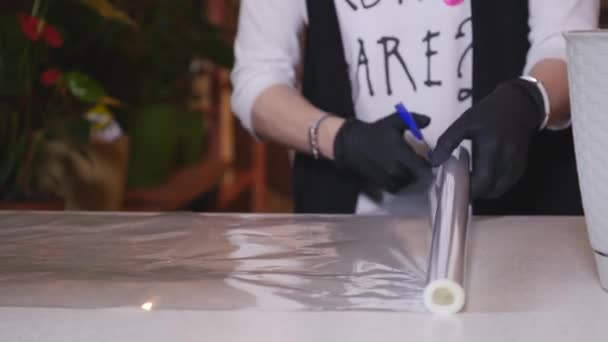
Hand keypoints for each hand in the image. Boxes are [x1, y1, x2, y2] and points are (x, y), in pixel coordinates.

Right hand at [333, 112, 431, 192]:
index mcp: (401, 153)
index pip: (424, 168)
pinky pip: (400, 187)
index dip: (428, 164)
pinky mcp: (383, 185)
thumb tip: (429, 121)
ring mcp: (389, 179)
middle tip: (416, 160)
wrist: (353, 145)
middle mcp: (396, 169)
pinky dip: (402, 181)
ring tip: (406, 165)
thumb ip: (414, 120)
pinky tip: (399, 171)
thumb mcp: (395, 121)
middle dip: (420, 169)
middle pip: (418, 177)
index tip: (426, 158)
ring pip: (410, 182)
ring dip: (412, 175)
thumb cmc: (376, 132)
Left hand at [431, 78, 544, 198]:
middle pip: (488, 191)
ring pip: (496, 192)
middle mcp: (507, 160)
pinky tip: (480, 173)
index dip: (466, 188)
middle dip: (470, 191)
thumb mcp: (463, 123)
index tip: (451, 184)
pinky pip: (503, 186)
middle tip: (457, 181)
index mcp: (492, 147)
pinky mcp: (520, 169)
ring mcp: (516, 167)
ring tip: (468, 176)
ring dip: (480, 190)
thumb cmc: (488, 114)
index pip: (481, 181)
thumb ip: (447, 143)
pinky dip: (490, 186)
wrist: (518, 106)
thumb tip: (434, 163)